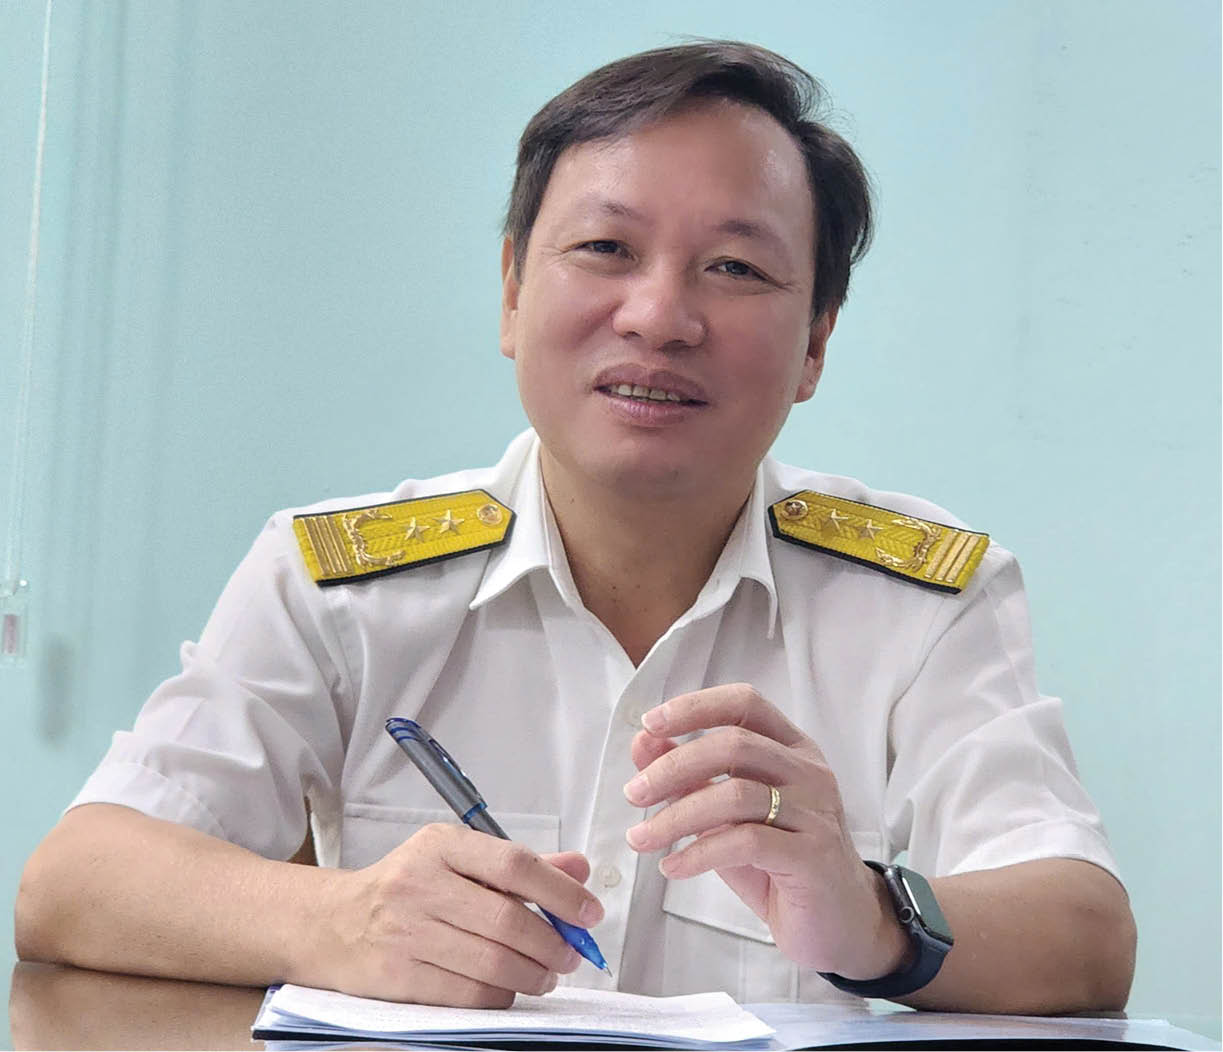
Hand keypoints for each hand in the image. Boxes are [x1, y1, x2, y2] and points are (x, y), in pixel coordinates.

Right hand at [324, 824, 602, 1006]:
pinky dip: (501, 995)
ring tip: (545, 974)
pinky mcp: (398, 975)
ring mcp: (406, 932)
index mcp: (441, 845)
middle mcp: (421, 883)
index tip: (589, 913)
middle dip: (552, 944)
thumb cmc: (406, 888)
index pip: (514, 864)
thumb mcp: (458, 859)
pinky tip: (508, 987)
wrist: (334, 923)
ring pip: (492, 963)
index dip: (561, 892)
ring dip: (533, 975)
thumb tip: (579, 868)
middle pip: (507, 921)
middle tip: (570, 954)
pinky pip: (468, 994)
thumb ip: (520, 865)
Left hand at [622, 683, 907, 979]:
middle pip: (734, 745)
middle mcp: (809, 772)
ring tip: (641, 838)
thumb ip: (691, 777)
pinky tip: (673, 866)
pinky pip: (745, 842)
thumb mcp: (728, 815)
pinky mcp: (813, 856)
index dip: (695, 707)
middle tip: (634, 794)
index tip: (649, 724)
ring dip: (676, 815)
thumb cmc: (781, 863)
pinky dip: (699, 852)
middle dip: (673, 766)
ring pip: (736, 794)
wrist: (840, 924)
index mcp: (792, 749)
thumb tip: (643, 742)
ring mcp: (816, 812)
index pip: (744, 703)